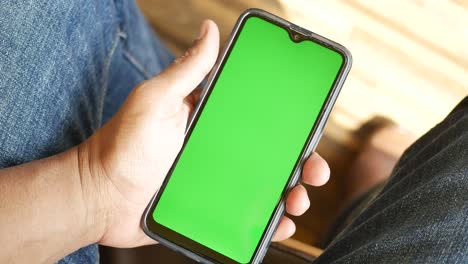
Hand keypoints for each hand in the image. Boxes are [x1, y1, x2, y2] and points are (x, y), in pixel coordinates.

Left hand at [79, 20, 329, 247]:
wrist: (99, 197)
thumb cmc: (122, 146)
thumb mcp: (156, 101)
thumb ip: (186, 70)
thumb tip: (210, 29)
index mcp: (212, 121)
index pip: (261, 118)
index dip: (289, 123)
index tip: (310, 127)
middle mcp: (219, 150)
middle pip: (271, 155)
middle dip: (301, 162)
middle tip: (314, 171)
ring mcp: (216, 181)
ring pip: (265, 186)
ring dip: (290, 194)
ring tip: (298, 201)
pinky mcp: (210, 209)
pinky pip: (245, 215)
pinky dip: (266, 221)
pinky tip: (279, 223)